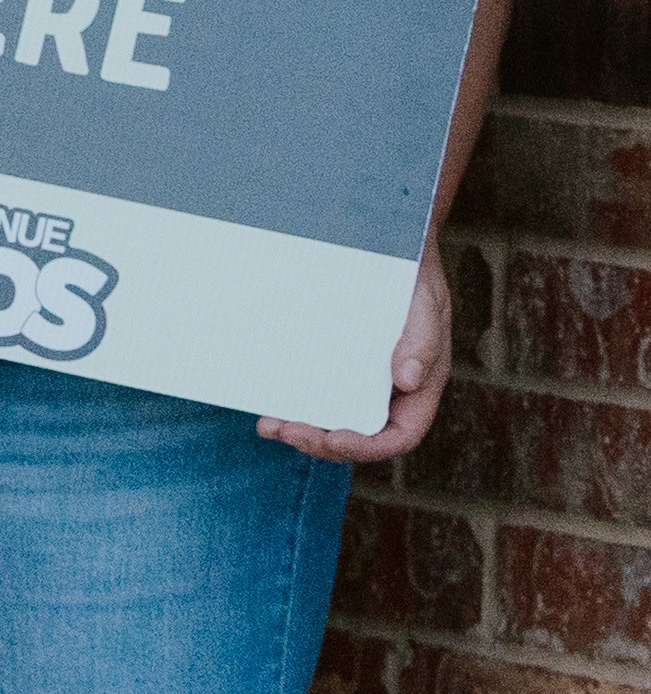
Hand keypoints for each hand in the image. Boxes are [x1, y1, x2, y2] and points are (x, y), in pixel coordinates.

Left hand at [264, 246, 454, 465]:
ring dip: (301, 430)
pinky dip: (292, 404)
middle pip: (358, 435)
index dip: (369, 446)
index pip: (399, 435)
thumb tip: (406, 380)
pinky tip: (267, 405)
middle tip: (288, 431)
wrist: (387, 247)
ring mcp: (359, 382)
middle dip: (323, 442)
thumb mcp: (427, 303)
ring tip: (270, 426)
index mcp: (418, 390)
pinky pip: (314, 394)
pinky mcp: (333, 366)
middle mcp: (388, 393)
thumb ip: (422, 340)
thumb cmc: (413, 278)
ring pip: (333, 421)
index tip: (337, 439)